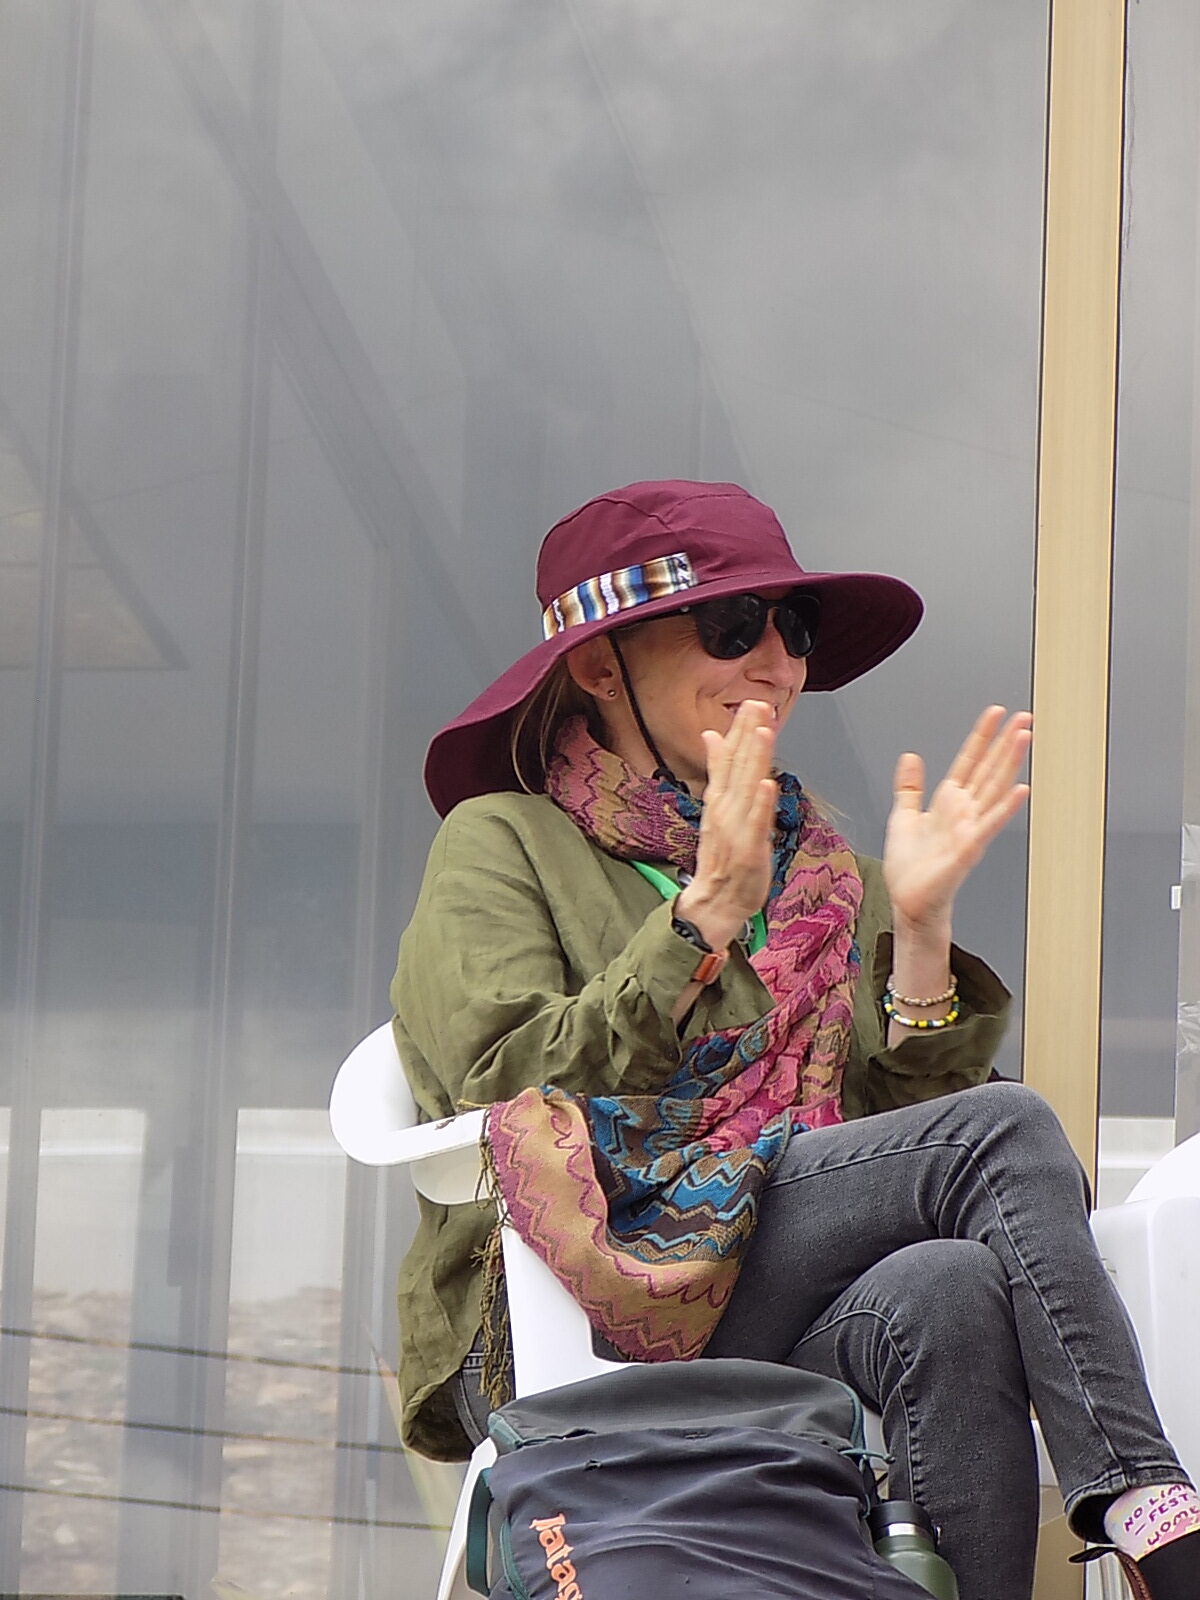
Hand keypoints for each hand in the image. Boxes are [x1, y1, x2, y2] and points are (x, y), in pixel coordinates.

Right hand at [675, 700, 777, 950]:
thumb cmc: (720, 856)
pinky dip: (761, 804)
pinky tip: (767, 784)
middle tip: (758, 705)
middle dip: (748, 734)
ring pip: (747, 788)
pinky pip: (756, 823)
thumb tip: (712, 736)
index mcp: (720, 797)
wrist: (714, 901)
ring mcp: (736, 828)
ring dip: (754, 760)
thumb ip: (718, 769)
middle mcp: (725, 808)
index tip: (751, 703)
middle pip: (738, 765)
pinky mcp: (749, 849)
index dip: (740, 729)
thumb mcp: (716, 806)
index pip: (729, 756)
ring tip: (763, 732)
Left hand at [883, 706, 1031, 936]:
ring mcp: (969, 830)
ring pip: (994, 790)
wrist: (908, 903)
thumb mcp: (903, 816)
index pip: (969, 761)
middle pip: (989, 770)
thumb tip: (910, 756)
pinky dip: (1005, 807)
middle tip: (1024, 716)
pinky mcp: (967, 850)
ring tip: (1025, 738)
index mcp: (949, 803)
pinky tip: (1021, 789)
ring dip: (1010, 763)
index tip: (995, 713)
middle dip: (1005, 743)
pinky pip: (989, 825)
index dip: (982, 736)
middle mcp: (964, 813)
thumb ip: (909, 787)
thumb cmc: (910, 869)